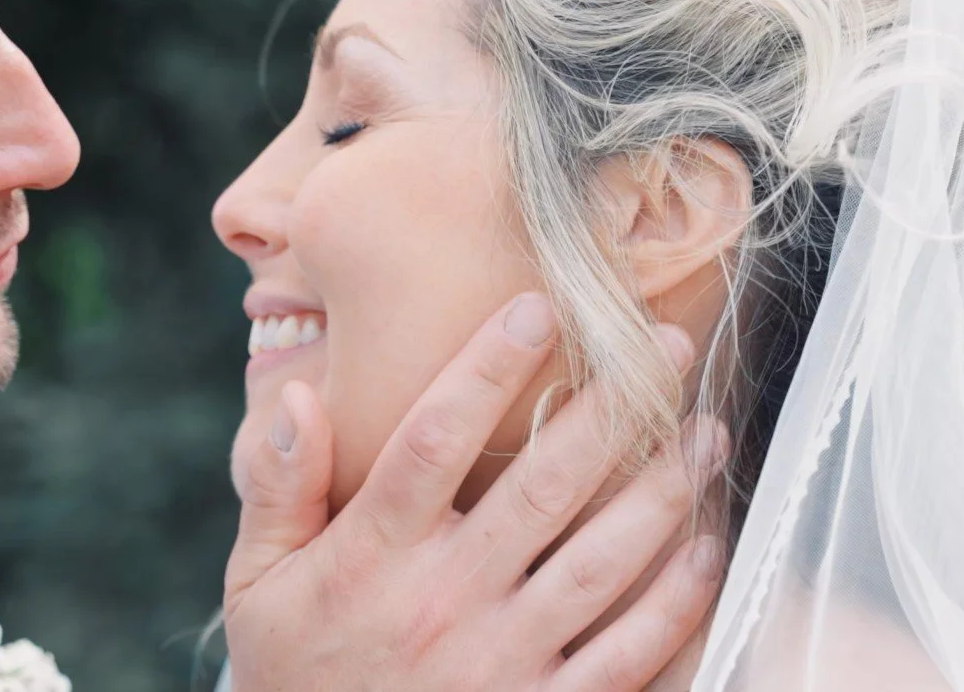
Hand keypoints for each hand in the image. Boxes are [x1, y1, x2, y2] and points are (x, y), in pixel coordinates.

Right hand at [222, 294, 724, 690]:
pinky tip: (705, 549)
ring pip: (601, 563)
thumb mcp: (257, 580)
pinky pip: (626, 656)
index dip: (486, 370)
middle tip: (668, 343)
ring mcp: (499, 662)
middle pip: (542, 488)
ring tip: (706, 433)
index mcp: (370, 556)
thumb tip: (297, 394)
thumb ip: (277, 487)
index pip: (432, 441)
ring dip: (664, 492)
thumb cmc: (293, 665)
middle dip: (612, 407)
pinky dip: (673, 602)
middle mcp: (442, 602)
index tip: (537, 308)